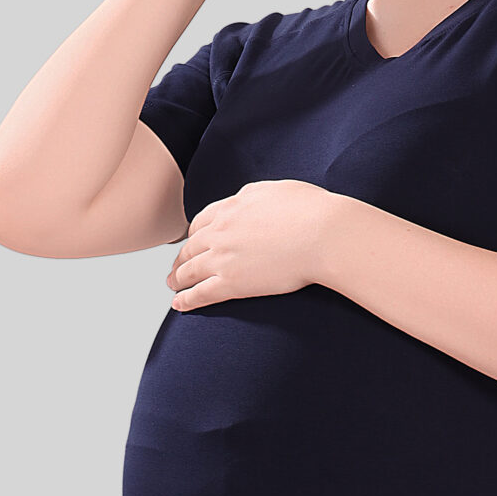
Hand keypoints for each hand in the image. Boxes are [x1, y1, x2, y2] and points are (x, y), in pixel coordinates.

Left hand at [168, 181, 344, 309]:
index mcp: (232, 207)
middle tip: (177, 267)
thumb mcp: (276, 190)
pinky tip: (179, 305)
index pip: (202, 222)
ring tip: (173, 286)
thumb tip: (248, 202)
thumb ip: (255, 196)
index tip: (193, 242)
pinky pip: (201, 293)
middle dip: (181, 258)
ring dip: (177, 278)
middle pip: (191, 246)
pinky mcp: (232, 283)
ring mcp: (223, 257)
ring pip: (189, 270)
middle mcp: (221, 230)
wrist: (324, 234)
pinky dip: (186, 300)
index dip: (194, 234)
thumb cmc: (312, 211)